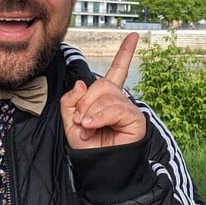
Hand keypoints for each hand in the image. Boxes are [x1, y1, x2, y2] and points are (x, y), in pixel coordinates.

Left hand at [61, 32, 146, 148]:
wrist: (98, 168)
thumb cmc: (87, 147)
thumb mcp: (69, 121)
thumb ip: (71, 100)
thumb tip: (83, 83)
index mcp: (106, 98)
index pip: (117, 71)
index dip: (125, 53)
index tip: (134, 35)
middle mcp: (121, 100)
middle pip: (101, 84)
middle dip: (85, 102)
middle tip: (80, 122)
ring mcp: (129, 109)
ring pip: (106, 95)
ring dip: (90, 113)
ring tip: (87, 129)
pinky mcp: (136, 119)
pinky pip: (115, 108)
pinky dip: (99, 118)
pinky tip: (93, 127)